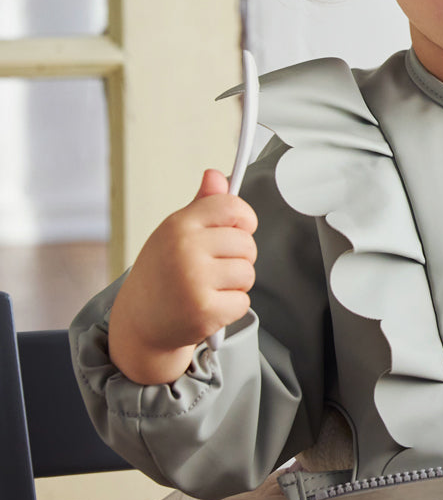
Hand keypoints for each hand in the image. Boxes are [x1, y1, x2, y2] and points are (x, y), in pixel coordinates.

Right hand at [108, 169, 257, 383]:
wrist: (138, 323)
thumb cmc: (162, 272)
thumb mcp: (176, 232)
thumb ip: (203, 204)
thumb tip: (217, 175)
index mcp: (179, 225)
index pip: (233, 207)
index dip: (243, 219)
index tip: (237, 229)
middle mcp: (185, 249)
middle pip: (247, 243)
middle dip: (238, 257)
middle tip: (213, 267)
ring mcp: (194, 281)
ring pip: (248, 273)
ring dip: (235, 284)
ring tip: (208, 287)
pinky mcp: (203, 311)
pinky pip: (243, 301)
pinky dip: (231, 307)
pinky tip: (208, 306)